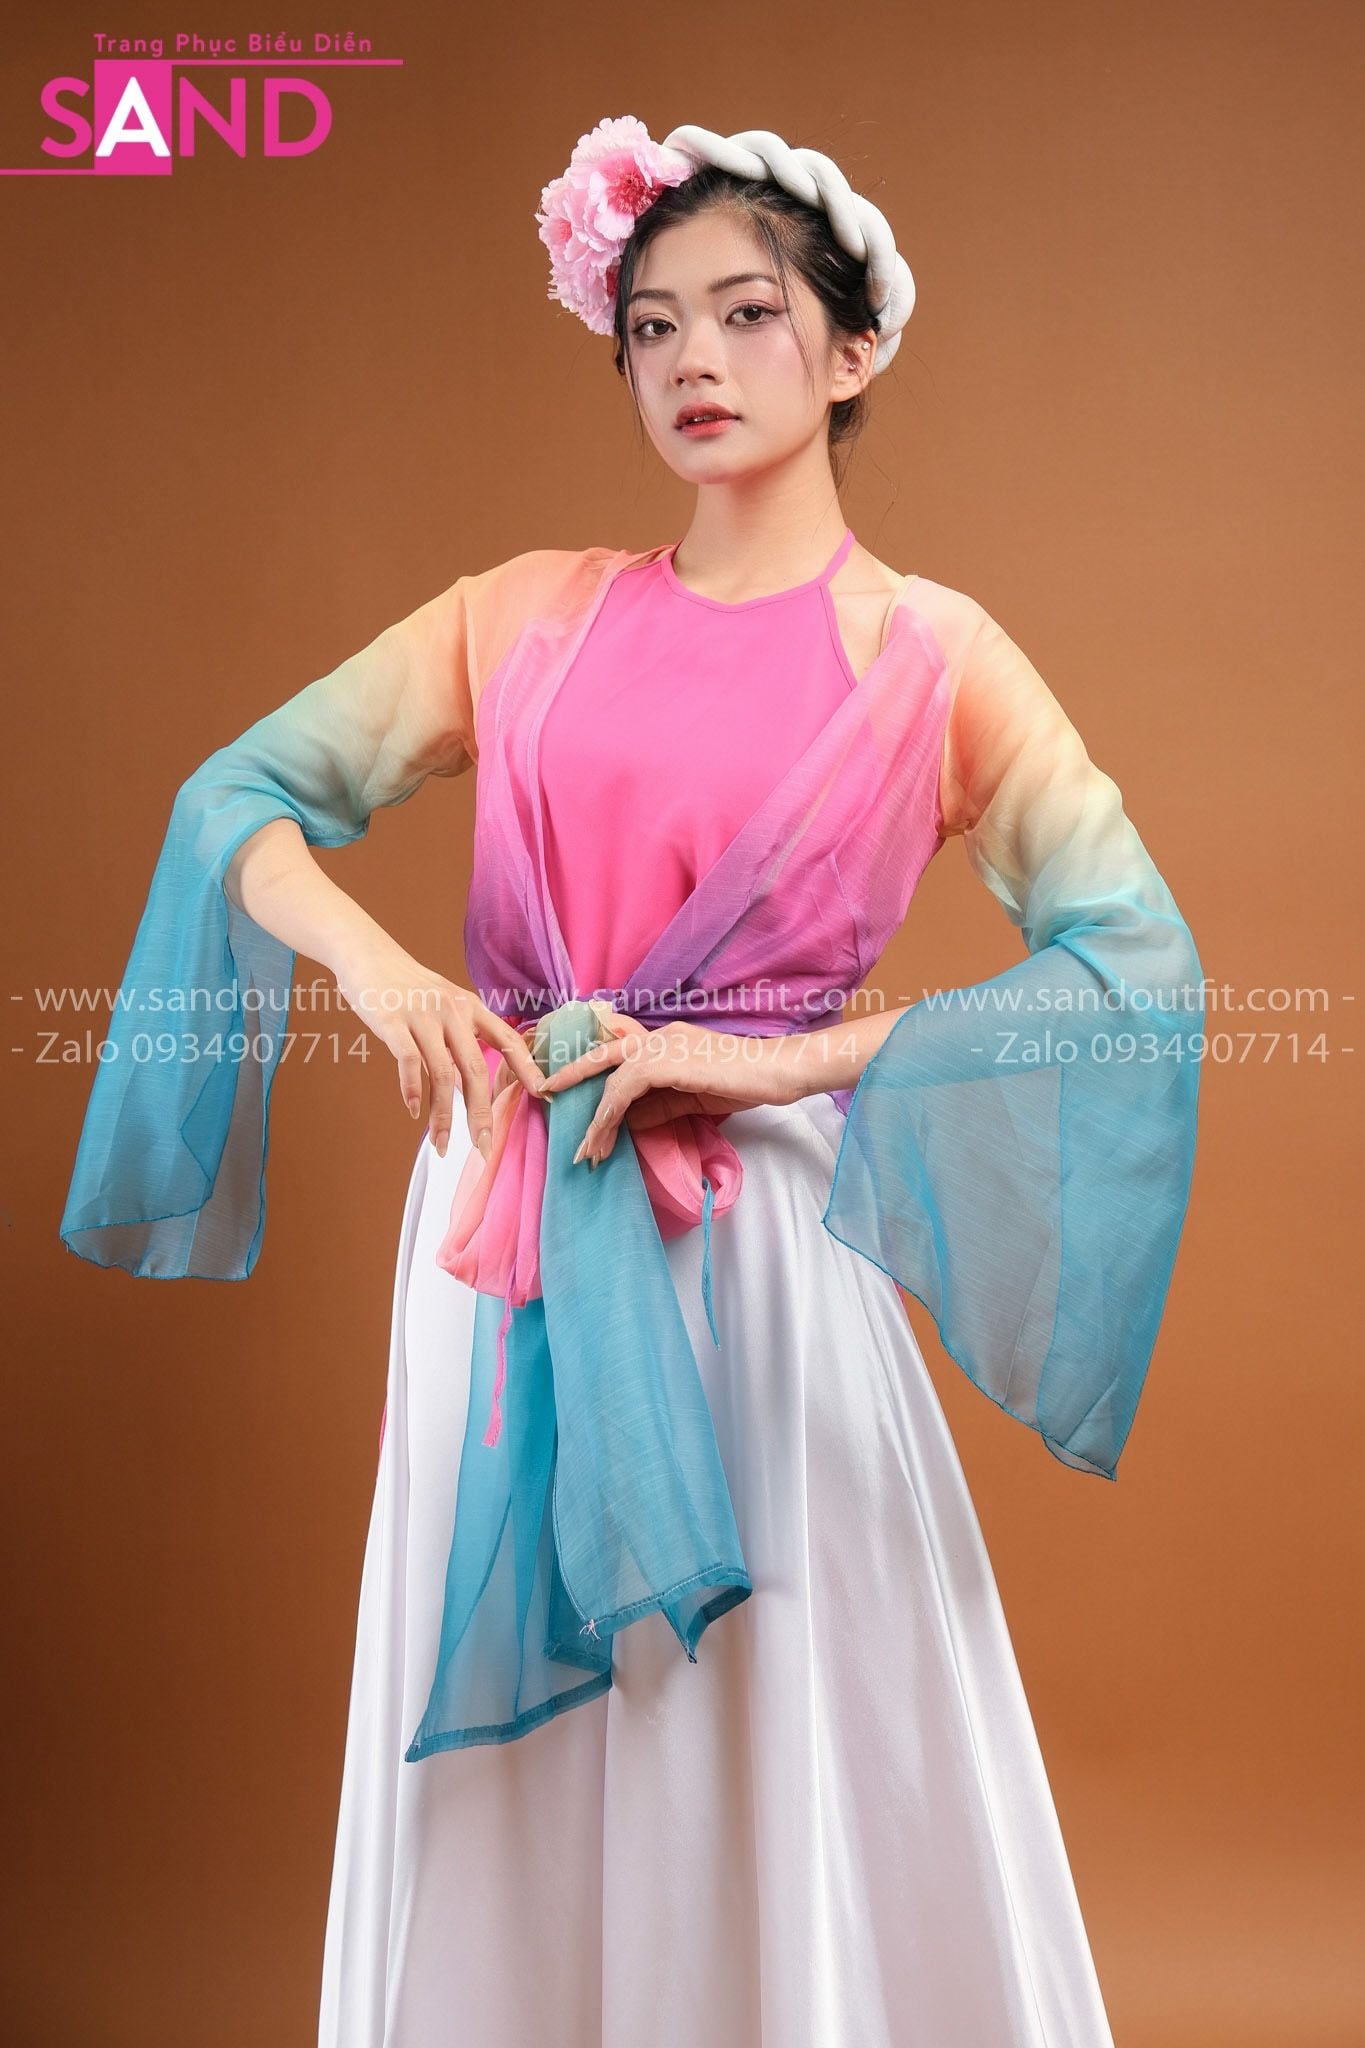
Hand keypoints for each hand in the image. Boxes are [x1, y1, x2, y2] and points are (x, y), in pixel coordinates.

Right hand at [332, 936, 546, 1157]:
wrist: (366, 953)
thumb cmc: (405, 986)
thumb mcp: (443, 1002)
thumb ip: (459, 1035)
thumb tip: (469, 1081)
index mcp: (470, 1007)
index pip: (507, 1040)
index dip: (527, 1068)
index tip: (543, 1095)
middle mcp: (452, 1011)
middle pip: (476, 1070)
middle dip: (482, 1114)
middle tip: (484, 1147)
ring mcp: (423, 1016)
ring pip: (443, 1075)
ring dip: (442, 1116)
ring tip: (441, 1144)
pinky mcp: (393, 1022)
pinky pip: (409, 1063)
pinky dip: (412, 1091)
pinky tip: (413, 1110)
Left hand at [536, 1017, 813, 1166]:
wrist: (778, 1070)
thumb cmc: (745, 1082)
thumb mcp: (694, 1098)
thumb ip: (660, 1106)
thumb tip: (627, 1121)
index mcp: (665, 1040)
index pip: (618, 1050)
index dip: (588, 1067)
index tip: (565, 1087)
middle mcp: (658, 1037)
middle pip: (601, 1056)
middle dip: (571, 1079)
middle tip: (545, 1100)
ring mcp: (661, 1045)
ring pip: (610, 1081)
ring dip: (596, 1119)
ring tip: (587, 1152)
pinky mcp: (665, 1061)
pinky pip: (624, 1089)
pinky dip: (610, 1114)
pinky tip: (602, 1136)